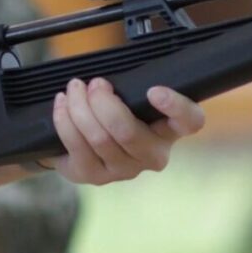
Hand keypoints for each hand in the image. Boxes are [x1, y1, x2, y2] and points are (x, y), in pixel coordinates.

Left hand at [44, 78, 204, 185]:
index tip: (153, 90)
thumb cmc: (112, 109)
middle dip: (103, 102)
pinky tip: (61, 104)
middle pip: (128, 132)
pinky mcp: (96, 177)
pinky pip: (77, 146)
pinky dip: (65, 120)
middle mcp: (153, 155)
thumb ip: (131, 85)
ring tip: (74, 89)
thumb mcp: (128, 94)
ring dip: (80, 107)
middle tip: (94, 83)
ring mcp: (125, 170)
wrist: (82, 140)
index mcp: (169, 129)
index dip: (176, 107)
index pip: (190, 121)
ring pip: (99, 139)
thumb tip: (111, 75)